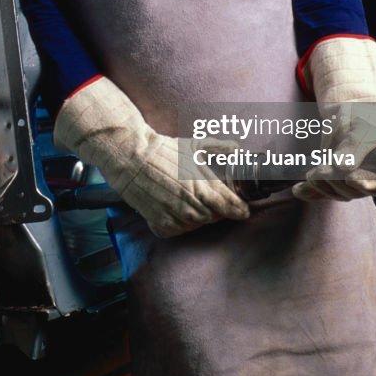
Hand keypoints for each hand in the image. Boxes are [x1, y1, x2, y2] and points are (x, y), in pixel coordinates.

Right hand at [54, 76, 248, 236]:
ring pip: (197, 225)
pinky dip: (181, 223)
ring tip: (192, 202)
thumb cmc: (163, 151)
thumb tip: (236, 147)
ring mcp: (175, 216)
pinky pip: (178, 230)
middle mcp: (190, 204)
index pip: (229, 206)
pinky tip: (178, 210)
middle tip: (211, 200)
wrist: (131, 159)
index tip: (243, 210)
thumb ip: (218, 147)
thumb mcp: (193, 145)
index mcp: (202, 186)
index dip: (239, 209)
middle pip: (214, 217)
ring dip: (199, 216)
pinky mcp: (160, 223)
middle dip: (217, 210)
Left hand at [293, 36, 375, 201]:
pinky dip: (308, 191)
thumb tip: (342, 169)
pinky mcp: (331, 181)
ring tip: (312, 172)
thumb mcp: (360, 129)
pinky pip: (320, 192)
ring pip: (335, 193)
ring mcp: (348, 183)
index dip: (365, 185)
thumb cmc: (361, 118)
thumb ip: (354, 149)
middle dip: (335, 179)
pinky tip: (298, 190)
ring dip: (321, 184)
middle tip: (323, 167)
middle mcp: (367, 180)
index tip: (351, 178)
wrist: (348, 112)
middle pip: (351, 192)